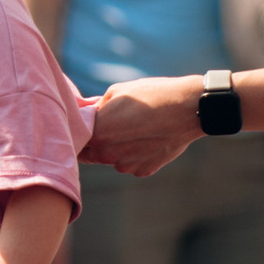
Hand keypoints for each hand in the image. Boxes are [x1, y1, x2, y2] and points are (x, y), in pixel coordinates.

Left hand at [83, 77, 203, 176]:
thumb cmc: (151, 95)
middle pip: (92, 153)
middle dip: (97, 142)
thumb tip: (86, 111)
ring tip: (136, 129)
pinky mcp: (143, 171)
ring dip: (117, 148)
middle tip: (111, 127)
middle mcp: (107, 154)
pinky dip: (136, 154)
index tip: (85, 125)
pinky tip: (149, 138)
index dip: (79, 132)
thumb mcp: (117, 92)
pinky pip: (132, 163)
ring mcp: (126, 165)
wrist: (187, 108)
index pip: (76, 139)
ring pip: (113, 159)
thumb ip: (97, 106)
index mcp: (96, 133)